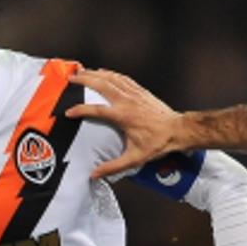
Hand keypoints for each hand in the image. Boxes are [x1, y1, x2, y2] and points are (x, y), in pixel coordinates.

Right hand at [67, 68, 183, 179]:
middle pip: (101, 84)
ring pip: (111, 78)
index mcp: (123, 116)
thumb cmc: (158, 143)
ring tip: (82, 71)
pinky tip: (103, 72)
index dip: (80, 110)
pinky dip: (110, 74)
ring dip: (95, 73)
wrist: (178, 130)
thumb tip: (95, 174)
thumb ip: (113, 167)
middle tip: (71, 79)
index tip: (68, 112)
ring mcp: (134, 93)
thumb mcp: (135, 158)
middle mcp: (127, 101)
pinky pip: (122, 78)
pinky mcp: (141, 91)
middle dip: (84, 79)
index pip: (96, 110)